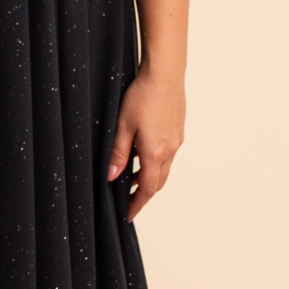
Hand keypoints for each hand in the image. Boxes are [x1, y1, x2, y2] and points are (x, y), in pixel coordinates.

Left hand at [106, 68, 184, 221]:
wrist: (165, 73)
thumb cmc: (143, 95)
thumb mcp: (122, 126)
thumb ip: (118, 153)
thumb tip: (111, 176)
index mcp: (155, 153)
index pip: (147, 189)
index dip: (137, 204)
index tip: (128, 214)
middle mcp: (170, 150)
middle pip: (158, 182)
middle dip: (143, 194)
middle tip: (129, 200)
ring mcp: (176, 140)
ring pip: (164, 168)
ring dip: (149, 177)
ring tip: (132, 177)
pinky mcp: (178, 130)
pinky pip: (168, 154)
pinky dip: (156, 162)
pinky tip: (143, 153)